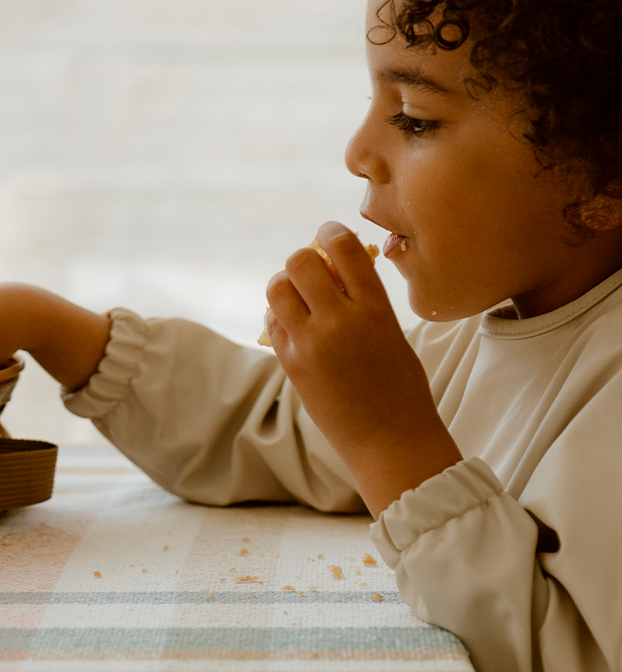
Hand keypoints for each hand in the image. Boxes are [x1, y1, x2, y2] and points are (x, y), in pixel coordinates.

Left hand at [265, 221, 462, 515]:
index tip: (328, 235)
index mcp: (374, 306)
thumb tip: (334, 270)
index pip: (341, 245)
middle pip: (299, 260)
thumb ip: (364, 299)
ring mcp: (310, 343)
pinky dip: (278, 317)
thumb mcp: (392, 332)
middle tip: (311, 274)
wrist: (390, 439)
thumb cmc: (399, 385)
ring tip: (297, 299)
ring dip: (284, 286)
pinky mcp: (291, 365)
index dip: (330, 232)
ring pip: (277, 288)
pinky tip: (294, 328)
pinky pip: (272, 323)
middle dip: (302, 261)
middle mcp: (339, 320)